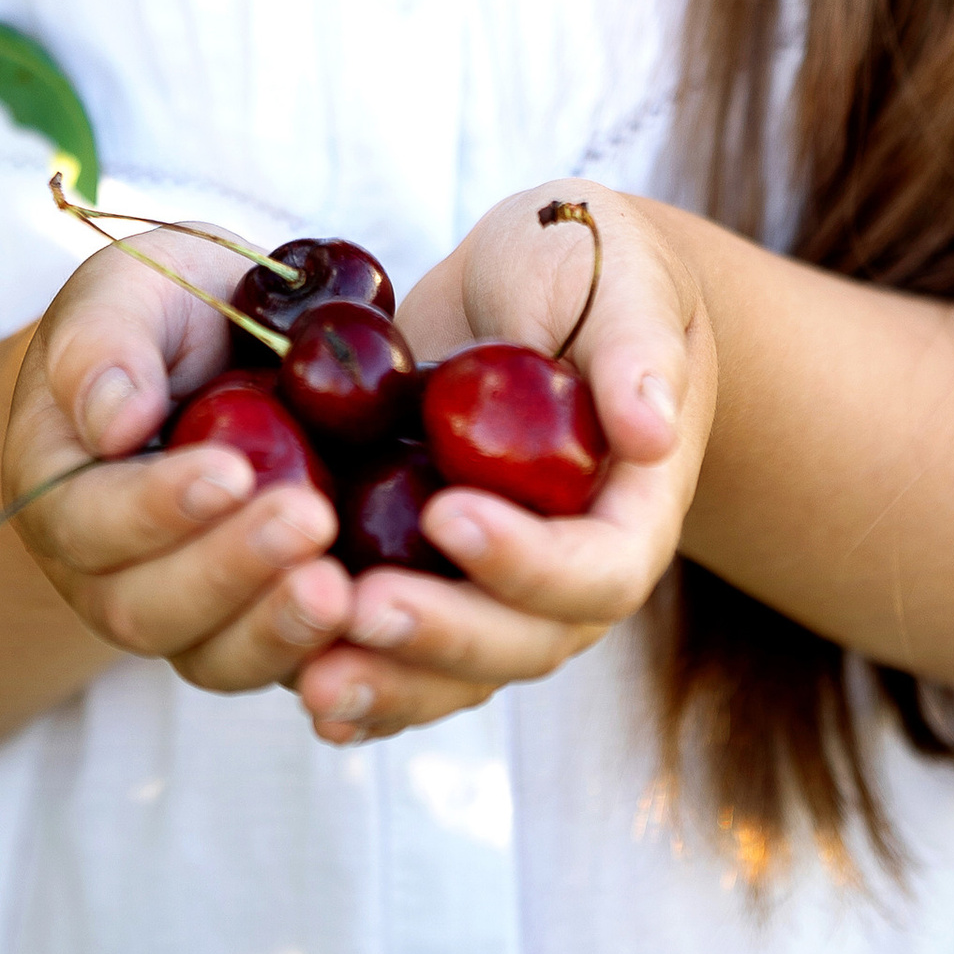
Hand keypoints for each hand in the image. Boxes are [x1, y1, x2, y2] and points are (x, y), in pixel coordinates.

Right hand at [0, 234, 352, 694]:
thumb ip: (105, 342)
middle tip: (309, 520)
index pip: (89, 523)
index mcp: (60, 489)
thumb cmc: (165, 308)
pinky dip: (328, 654)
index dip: (155, 509)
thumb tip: (114, 420)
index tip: (231, 471)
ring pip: (215, 656)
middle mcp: (110, 572)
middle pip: (148, 611)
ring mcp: (187, 610)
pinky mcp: (258, 621)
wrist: (229, 340)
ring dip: (276, 629)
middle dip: (229, 573)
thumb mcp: (126, 290)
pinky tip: (376, 618)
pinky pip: (283, 663)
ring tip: (343, 587)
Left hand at [291, 185, 714, 749]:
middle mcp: (573, 569)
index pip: (598, 569)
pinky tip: (302, 688)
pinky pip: (409, 655)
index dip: (528, 561)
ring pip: (459, 670)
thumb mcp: (623, 274)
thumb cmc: (594, 265)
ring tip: (312, 680)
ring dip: (391, 682)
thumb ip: (636, 348)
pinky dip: (365, 681)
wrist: (537, 282)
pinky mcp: (437, 577)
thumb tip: (651, 431)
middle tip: (359, 608)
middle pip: (522, 642)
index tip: (446, 511)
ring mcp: (502, 586)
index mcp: (632, 505)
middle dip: (442, 636)